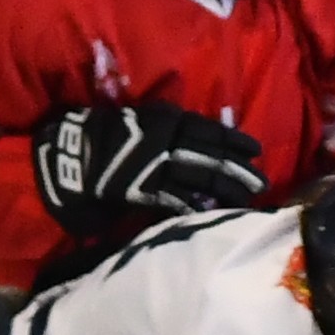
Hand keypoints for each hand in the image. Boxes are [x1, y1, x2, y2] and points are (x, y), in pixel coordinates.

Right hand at [31, 98, 267, 234]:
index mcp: (166, 121)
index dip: (233, 140)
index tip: (256, 150)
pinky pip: (173, 198)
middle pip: (209, 156)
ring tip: (246, 199)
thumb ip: (173, 129)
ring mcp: (153, 165)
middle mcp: (164, 141)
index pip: (208, 130)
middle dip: (237, 170)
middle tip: (262, 182)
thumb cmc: (112, 136)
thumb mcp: (146, 122)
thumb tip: (206, 139)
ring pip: (198, 177)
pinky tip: (211, 213)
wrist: (73, 153)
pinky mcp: (141, 188)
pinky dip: (193, 206)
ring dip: (224, 189)